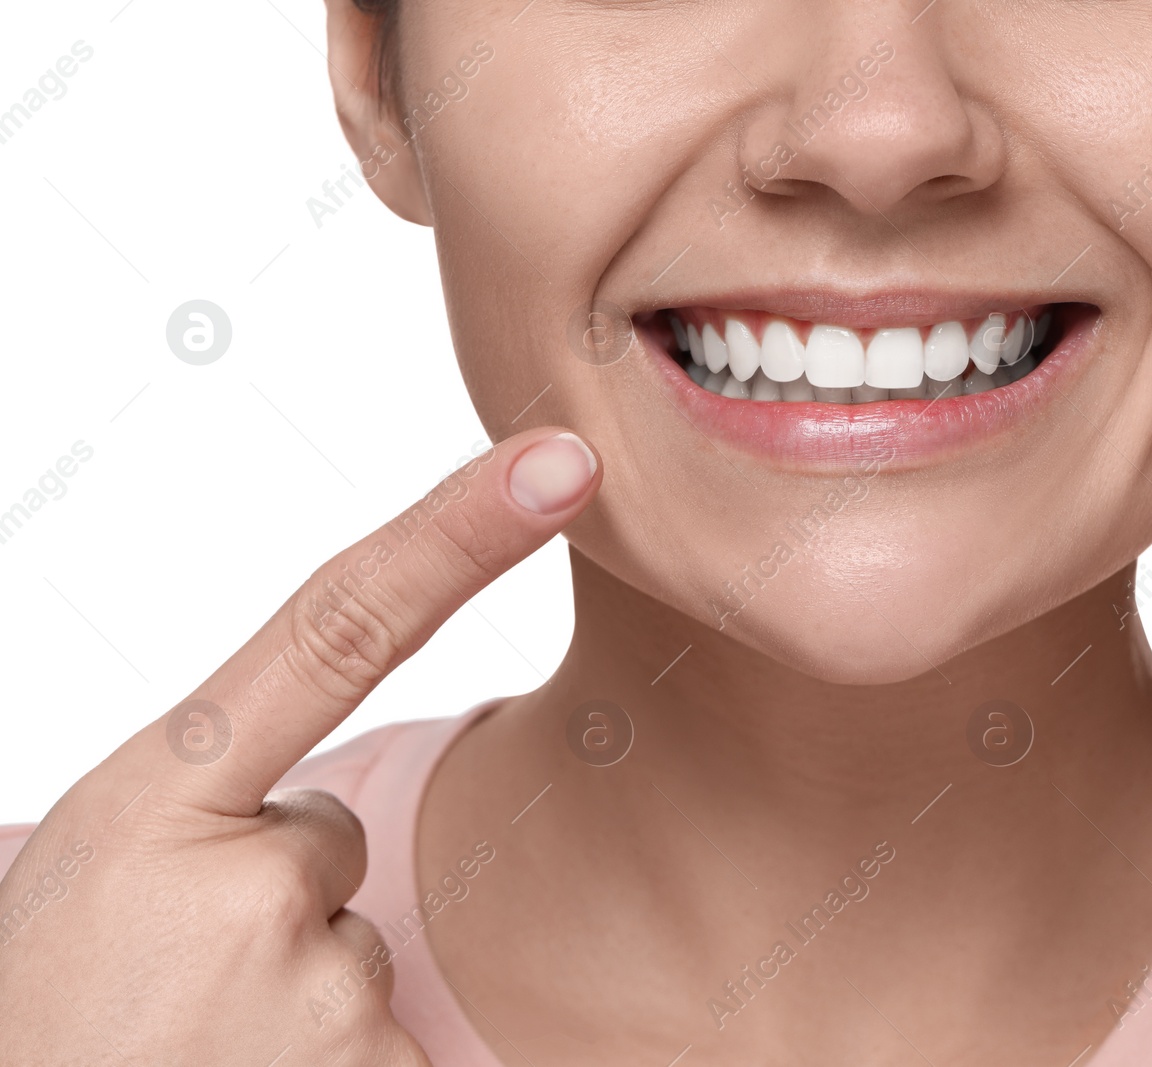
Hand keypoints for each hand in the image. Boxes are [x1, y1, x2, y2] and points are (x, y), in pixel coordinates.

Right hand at [0, 428, 599, 1065]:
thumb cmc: (46, 1009)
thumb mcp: (93, 870)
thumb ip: (209, 803)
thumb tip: (313, 823)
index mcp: (157, 802)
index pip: (338, 628)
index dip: (458, 534)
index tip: (562, 461)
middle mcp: (250, 887)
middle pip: (333, 841)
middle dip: (272, 897)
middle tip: (163, 981)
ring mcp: (318, 994)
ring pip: (355, 944)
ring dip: (288, 990)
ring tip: (185, 1046)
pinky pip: (390, 1037)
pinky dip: (333, 1062)